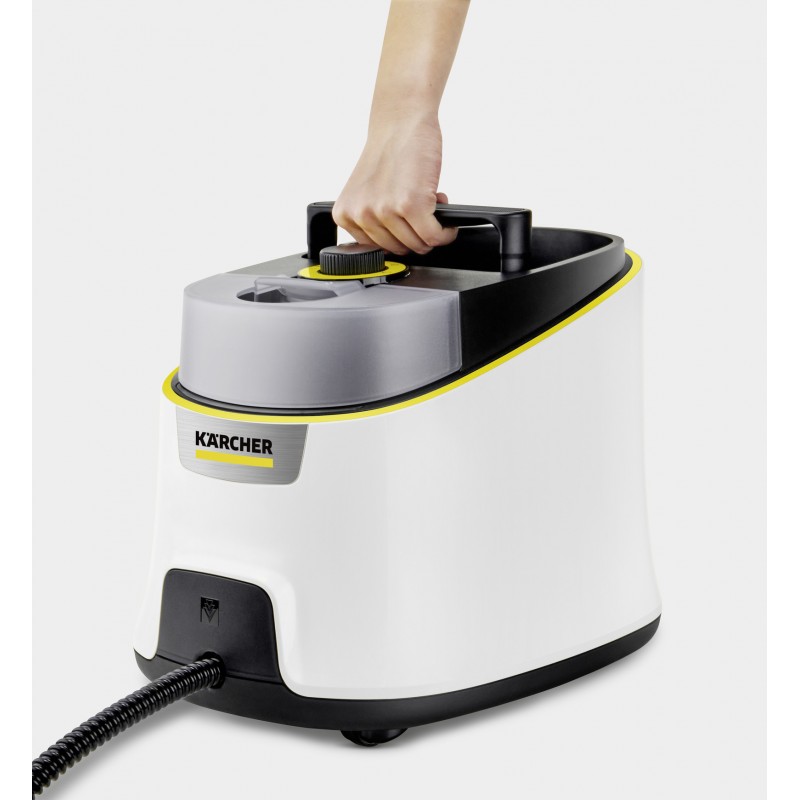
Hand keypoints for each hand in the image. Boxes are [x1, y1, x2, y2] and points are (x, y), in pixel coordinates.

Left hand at [333, 113, 456, 255]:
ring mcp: (385, 211)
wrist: (401, 122)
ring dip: (434, 232)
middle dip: (418, 235)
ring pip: (419, 245)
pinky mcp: (411, 205)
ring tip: (432, 209)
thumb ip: (373, 220)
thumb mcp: (367, 193)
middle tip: (423, 214)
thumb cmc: (388, 154)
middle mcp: (362, 215)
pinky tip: (447, 223)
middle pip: (400, 250)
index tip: (408, 225)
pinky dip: (446, 233)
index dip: (399, 237)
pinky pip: (434, 236)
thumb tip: (399, 246)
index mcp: (346, 215)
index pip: (378, 249)